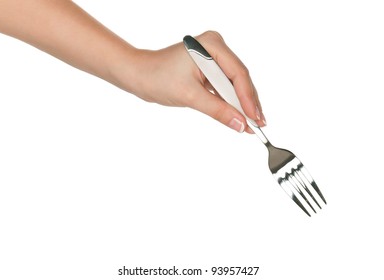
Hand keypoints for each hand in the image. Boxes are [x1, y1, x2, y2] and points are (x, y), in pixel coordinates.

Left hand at [120, 31, 265, 132]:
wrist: (138, 75)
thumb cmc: (157, 77)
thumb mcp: (190, 96)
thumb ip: (217, 110)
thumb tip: (240, 124)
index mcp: (212, 45)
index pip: (238, 74)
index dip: (248, 99)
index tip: (255, 119)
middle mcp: (216, 48)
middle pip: (239, 79)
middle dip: (248, 103)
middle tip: (259, 125)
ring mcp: (213, 57)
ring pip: (234, 84)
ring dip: (241, 104)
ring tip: (253, 124)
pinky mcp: (208, 68)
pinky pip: (224, 86)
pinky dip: (229, 101)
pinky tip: (239, 115)